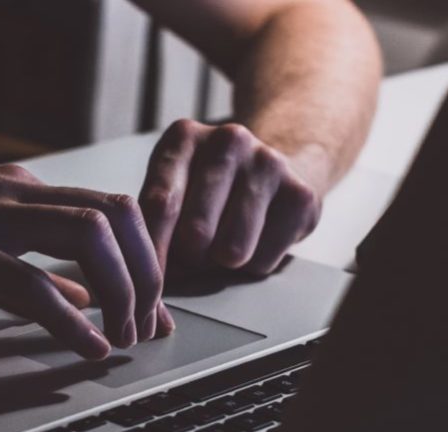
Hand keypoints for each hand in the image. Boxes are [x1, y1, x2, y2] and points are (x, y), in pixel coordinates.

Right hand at [0, 165, 170, 358]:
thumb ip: (37, 270)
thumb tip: (89, 295)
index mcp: (22, 189)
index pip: (112, 210)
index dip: (146, 259)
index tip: (156, 307)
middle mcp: (12, 190)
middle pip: (116, 214)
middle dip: (146, 273)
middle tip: (146, 324)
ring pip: (86, 234)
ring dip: (119, 289)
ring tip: (122, 335)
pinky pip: (28, 281)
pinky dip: (69, 318)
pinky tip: (86, 345)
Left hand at [139, 119, 326, 277]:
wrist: (271, 170)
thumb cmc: (207, 190)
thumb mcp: (172, 189)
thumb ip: (154, 223)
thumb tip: (148, 274)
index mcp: (185, 137)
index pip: (161, 204)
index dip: (153, 250)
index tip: (148, 278)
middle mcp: (228, 140)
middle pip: (196, 232)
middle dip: (190, 258)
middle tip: (194, 252)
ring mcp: (268, 164)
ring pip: (232, 251)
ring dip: (221, 264)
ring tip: (222, 245)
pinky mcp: (300, 195)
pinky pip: (263, 260)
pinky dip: (252, 265)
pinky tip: (254, 240)